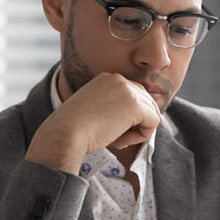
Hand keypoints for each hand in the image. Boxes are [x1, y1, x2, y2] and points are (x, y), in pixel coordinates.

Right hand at [24, 72, 161, 173]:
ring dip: (137, 131)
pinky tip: (122, 141)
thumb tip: (141, 118)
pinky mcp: (136, 106)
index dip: (129, 116)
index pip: (133, 95)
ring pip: (151, 113)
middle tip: (116, 138)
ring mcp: (128, 90)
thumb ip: (115, 108)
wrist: (65, 133)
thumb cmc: (74, 129)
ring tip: (117, 140)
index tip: (113, 129)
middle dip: (136, 123)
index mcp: (107, 78)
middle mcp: (119, 79)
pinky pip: (153, 122)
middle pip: (145, 102)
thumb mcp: (95, 110)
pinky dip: (141, 136)